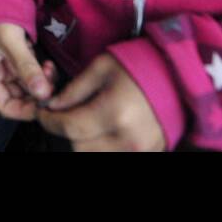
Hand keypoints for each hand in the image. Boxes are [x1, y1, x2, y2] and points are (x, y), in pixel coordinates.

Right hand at [0, 22, 57, 119]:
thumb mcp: (11, 41)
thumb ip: (26, 67)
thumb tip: (43, 93)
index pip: (5, 105)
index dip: (24, 110)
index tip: (44, 105)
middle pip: (19, 98)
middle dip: (37, 94)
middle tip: (51, 85)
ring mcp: (8, 66)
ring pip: (29, 87)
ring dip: (42, 83)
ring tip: (49, 69)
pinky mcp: (20, 58)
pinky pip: (33, 74)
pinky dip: (42, 73)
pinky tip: (47, 64)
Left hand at [38, 53, 165, 151]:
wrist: (179, 76)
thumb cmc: (138, 65)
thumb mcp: (102, 68)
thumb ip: (74, 89)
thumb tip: (51, 105)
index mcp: (115, 112)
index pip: (69, 127)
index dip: (49, 121)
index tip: (43, 113)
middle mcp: (128, 138)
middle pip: (79, 147)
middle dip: (68, 131)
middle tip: (66, 115)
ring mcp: (140, 150)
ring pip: (94, 155)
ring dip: (84, 141)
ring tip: (86, 121)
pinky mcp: (148, 154)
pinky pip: (114, 156)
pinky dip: (102, 146)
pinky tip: (103, 129)